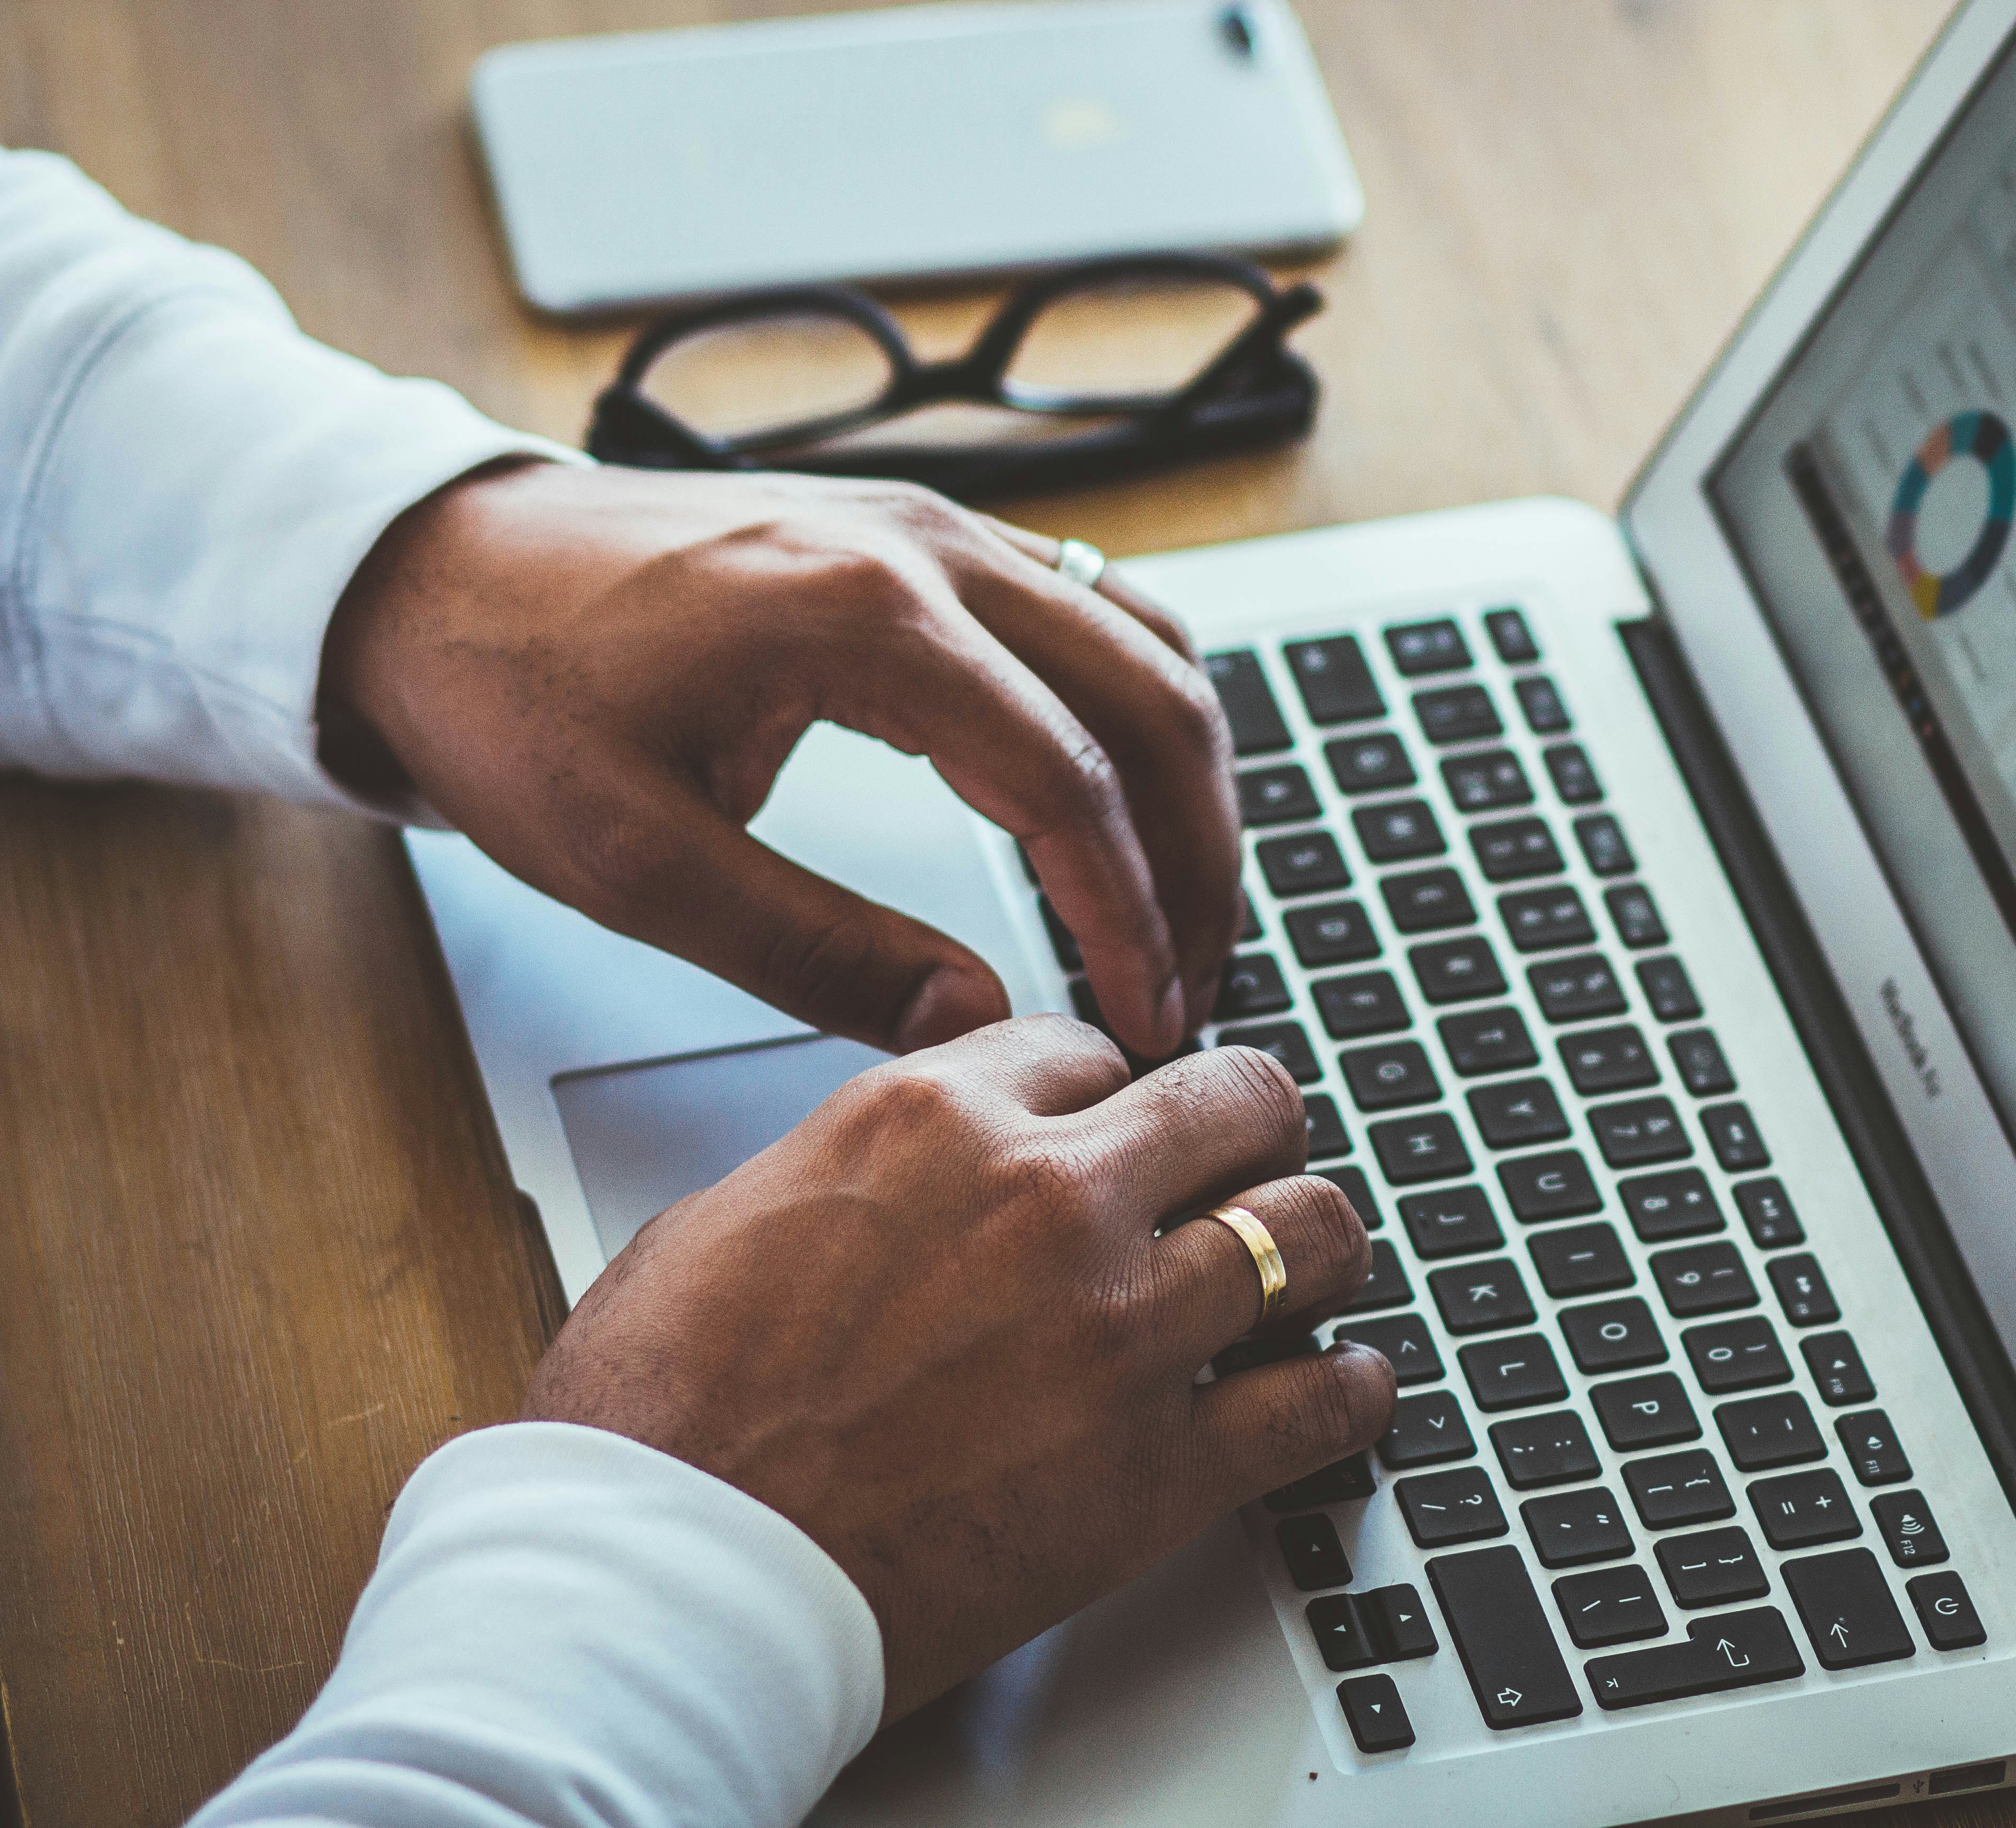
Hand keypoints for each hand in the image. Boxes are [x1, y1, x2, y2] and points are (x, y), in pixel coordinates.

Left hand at [319, 461, 1239, 1057]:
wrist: (428, 570)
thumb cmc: (510, 695)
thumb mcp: (635, 860)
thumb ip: (816, 949)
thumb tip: (976, 1021)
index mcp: (863, 618)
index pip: (1068, 780)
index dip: (1129, 915)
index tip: (1149, 1015)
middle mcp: (926, 546)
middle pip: (1151, 701)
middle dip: (1198, 859)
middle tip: (1191, 984)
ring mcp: (936, 525)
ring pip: (1147, 644)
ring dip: (1191, 781)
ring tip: (1185, 908)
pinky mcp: (925, 535)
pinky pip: (1096, 608)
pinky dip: (1143, 708)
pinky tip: (1135, 796)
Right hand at [521, 1018, 1390, 1719]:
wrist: (666, 1579)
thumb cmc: (665, 1418)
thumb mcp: (741, 1211)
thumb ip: (862, 1166)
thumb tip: (913, 1172)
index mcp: (931, 1118)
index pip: (1090, 1050)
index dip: (1111, 1094)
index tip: (1119, 1132)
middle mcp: (1045, 1197)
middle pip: (1239, 1100)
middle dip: (1251, 1130)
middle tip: (1249, 1169)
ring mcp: (1118, 1328)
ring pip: (1311, 1230)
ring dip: (1319, 1247)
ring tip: (1310, 1273)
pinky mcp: (1158, 1469)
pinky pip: (1324, 1404)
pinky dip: (1350, 1393)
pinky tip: (1341, 1389)